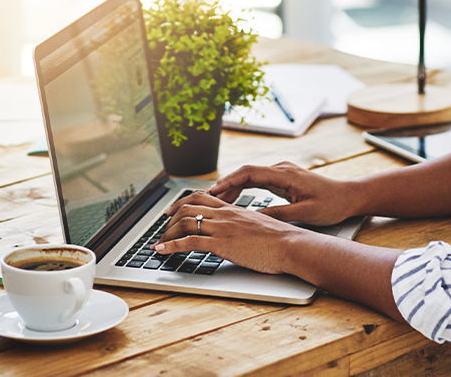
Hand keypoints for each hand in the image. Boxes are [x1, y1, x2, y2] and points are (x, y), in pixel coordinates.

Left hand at [154, 191, 307, 273]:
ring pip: (185, 223)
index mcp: (234, 210)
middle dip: (169, 218)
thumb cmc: (281, 240)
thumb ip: (245, 226)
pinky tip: (161, 251)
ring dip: (167, 233)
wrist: (291, 245)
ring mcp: (222, 228)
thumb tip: (239, 232)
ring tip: (159, 243)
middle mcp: (225, 215)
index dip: (182, 203)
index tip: (172, 211)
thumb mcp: (259, 227)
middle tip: (161, 227)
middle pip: (188, 207)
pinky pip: (189, 242)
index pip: (202, 198)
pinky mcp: (221, 244)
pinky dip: (170, 246)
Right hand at [205, 162, 356, 225]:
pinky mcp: (284, 181)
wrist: (350, 197)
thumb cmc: (332, 204)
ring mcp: (282, 174)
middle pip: (245, 173)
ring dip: (232, 188)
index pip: (249, 172)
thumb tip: (253, 219)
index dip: (228, 181)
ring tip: (214, 202)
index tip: (212, 191)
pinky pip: (257, 182)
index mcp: (285, 174)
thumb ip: (279, 215)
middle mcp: (281, 170)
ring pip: (250, 177)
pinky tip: (233, 201)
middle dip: (224, 185)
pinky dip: (243, 190)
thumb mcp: (305, 213)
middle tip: (205, 199)